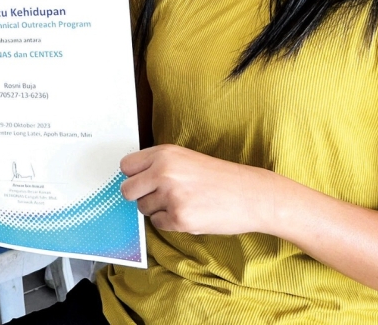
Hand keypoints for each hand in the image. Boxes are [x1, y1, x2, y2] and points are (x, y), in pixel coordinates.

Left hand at [120, 144, 273, 235]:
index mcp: (164, 153)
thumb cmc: (220, 178)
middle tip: (157, 196)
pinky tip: (188, 213)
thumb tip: (134, 180)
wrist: (250, 195)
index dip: (133, 176)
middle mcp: (164, 172)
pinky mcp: (179, 218)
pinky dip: (169, 222)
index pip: (126, 166)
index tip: (142, 181)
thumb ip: (158, 165)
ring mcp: (170, 196)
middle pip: (127, 190)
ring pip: (142, 208)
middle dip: (139, 196)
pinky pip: (157, 223)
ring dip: (157, 209)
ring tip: (181, 202)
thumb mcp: (186, 159)